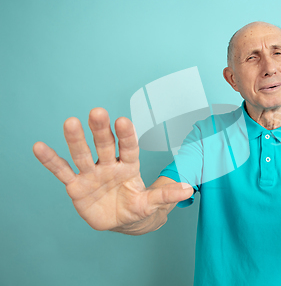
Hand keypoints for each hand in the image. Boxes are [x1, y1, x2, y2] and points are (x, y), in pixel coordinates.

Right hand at [33, 108, 192, 230]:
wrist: (122, 221)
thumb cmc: (138, 207)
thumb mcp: (152, 203)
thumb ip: (167, 195)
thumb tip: (189, 189)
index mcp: (129, 166)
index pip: (128, 147)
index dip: (126, 135)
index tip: (123, 120)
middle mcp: (109, 165)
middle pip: (105, 145)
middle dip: (101, 130)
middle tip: (97, 112)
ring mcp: (91, 174)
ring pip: (83, 154)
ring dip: (76, 140)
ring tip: (70, 122)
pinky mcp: (76, 186)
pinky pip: (62, 171)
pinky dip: (51, 161)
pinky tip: (39, 147)